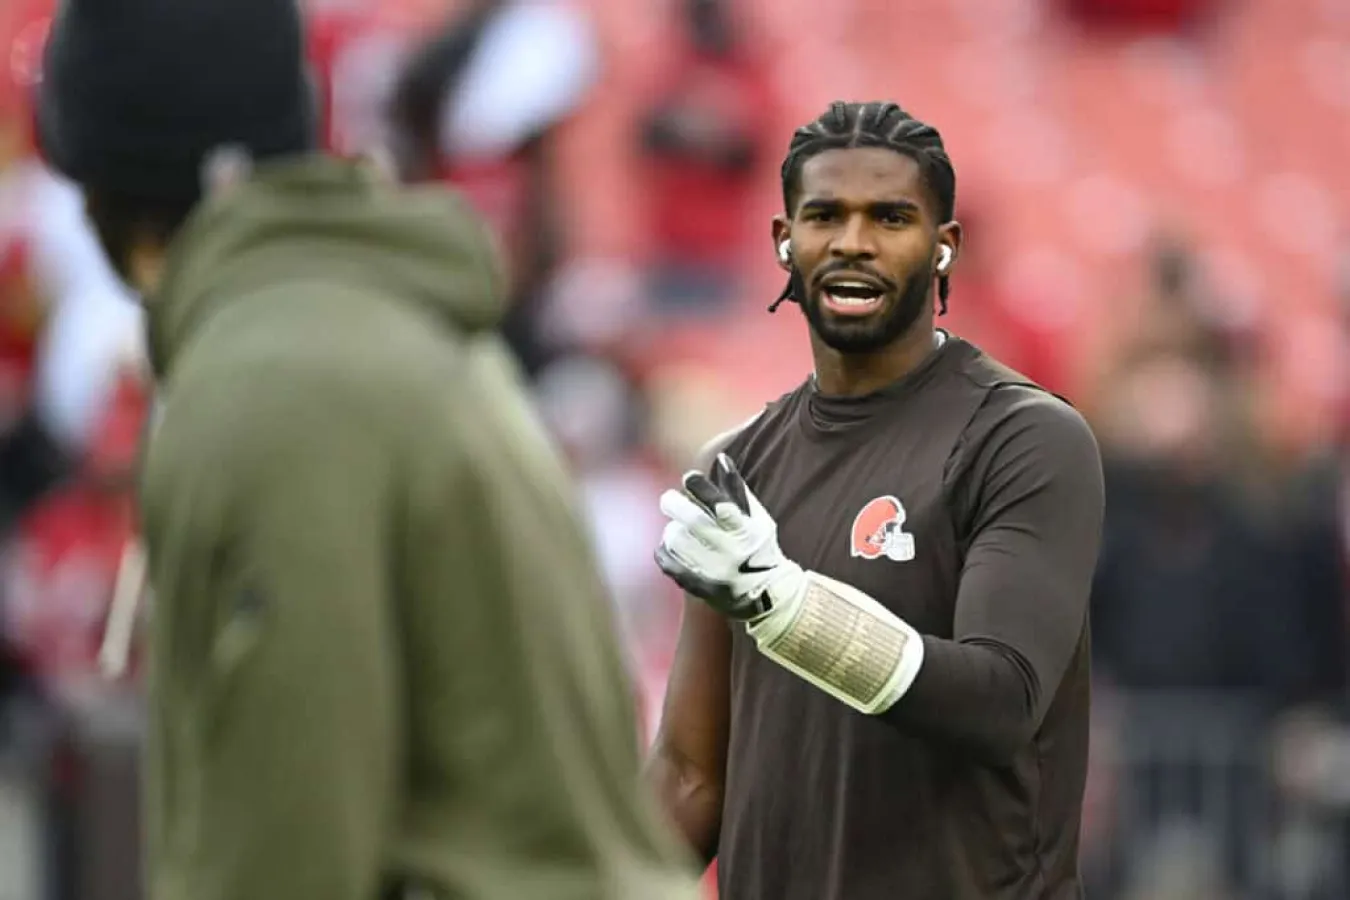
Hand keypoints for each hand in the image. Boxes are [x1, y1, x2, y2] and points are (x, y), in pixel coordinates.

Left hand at [654, 454, 803, 621]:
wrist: (770, 596)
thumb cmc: (761, 548)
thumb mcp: (758, 518)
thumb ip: (737, 490)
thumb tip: (721, 458)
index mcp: (746, 530)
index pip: (720, 503)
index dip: (700, 487)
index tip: (689, 478)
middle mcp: (732, 550)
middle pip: (693, 521)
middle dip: (674, 504)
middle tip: (668, 499)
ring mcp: (716, 571)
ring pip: (678, 541)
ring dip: (671, 530)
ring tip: (674, 527)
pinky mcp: (703, 588)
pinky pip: (671, 566)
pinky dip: (664, 553)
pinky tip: (666, 547)